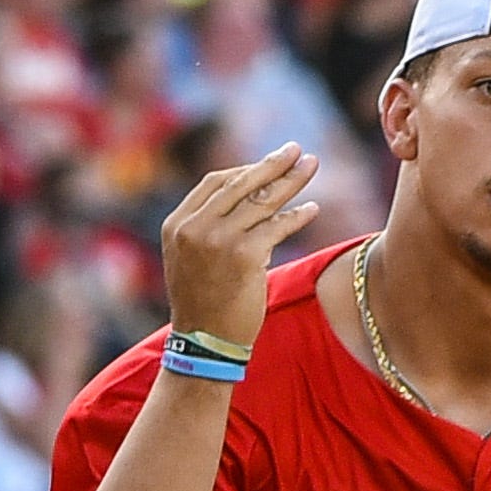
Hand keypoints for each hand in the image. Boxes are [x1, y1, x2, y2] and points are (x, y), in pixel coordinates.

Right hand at [158, 145, 320, 356]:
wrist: (205, 341)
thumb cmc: (204, 302)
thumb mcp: (192, 258)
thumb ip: (209, 227)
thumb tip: (252, 198)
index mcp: (177, 223)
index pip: (215, 182)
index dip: (246, 170)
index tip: (270, 164)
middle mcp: (194, 227)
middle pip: (241, 183)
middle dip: (272, 163)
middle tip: (297, 149)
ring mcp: (218, 240)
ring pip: (263, 201)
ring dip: (292, 181)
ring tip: (313, 166)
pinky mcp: (244, 255)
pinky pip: (278, 227)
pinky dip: (298, 216)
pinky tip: (313, 208)